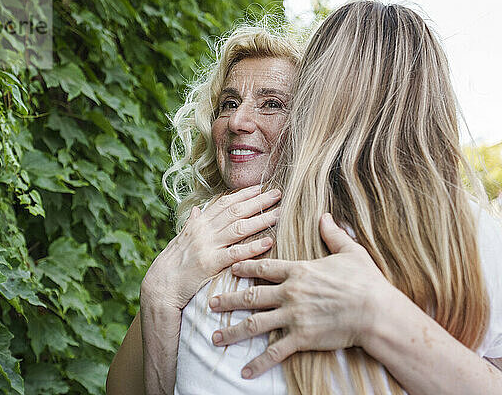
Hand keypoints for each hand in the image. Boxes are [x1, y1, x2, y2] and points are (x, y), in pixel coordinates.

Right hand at [141, 185, 281, 309]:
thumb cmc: (172, 263)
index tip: (259, 187)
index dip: (243, 194)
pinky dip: (253, 247)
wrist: (160, 285)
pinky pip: (235, 253)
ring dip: (261, 219)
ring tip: (279, 213)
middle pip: (235, 211)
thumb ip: (192, 224)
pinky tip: (268, 242)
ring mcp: (207, 246)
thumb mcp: (180, 239)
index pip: (224, 203)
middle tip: (277, 193)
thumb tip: (197, 210)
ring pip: (239, 228)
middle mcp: (204, 231)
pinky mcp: (210, 264)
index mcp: (198, 224)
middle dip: (258, 201)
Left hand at [208, 213, 391, 378]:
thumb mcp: (350, 252)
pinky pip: (275, 352)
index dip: (245, 267)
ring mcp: (293, 316)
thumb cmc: (366, 281)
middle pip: (251, 296)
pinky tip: (244, 372)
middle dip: (229, 300)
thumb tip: (326, 216)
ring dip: (233, 331)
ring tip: (214, 336)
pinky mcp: (301, 337)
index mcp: (299, 271)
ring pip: (255, 324)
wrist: (377, 312)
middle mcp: (290, 293)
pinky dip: (259, 363)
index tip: (231, 268)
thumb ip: (333, 234)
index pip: (264, 268)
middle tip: (211, 304)